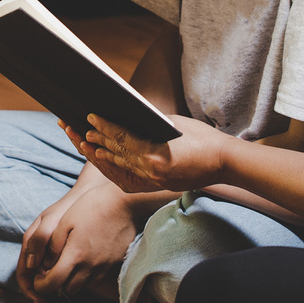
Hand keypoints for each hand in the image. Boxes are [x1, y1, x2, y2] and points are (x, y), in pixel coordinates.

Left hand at [16, 183, 140, 302]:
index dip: (41, 285)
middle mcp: (90, 265)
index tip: (38, 280)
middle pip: (69, 289)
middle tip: (53, 272)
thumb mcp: (66, 221)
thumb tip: (45, 263)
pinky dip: (88, 276)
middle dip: (58, 284)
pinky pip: (98, 279)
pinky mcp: (115, 263)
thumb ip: (53, 244)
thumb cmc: (91, 206)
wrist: (124, 202)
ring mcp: (104, 266)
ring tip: (70, 265)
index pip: (54, 283)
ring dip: (74, 281)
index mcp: (75, 254)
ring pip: (85, 286)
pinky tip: (85, 261)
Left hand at [69, 113, 228, 192]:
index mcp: (155, 155)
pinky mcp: (156, 186)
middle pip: (116, 153)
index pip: (123, 139)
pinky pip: (127, 178)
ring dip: (99, 155)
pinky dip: (113, 168)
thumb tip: (123, 116)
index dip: (105, 127)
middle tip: (78, 128)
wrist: (224, 163)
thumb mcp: (173, 124)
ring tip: (83, 143)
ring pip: (119, 167)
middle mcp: (151, 172)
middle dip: (95, 139)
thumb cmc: (202, 138)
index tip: (91, 117)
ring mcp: (153, 182)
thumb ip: (148, 123)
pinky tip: (102, 159)